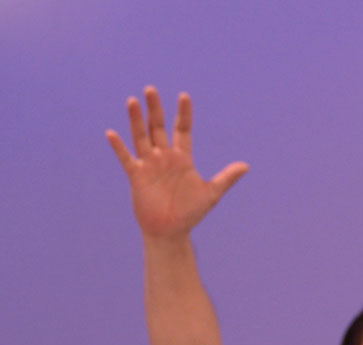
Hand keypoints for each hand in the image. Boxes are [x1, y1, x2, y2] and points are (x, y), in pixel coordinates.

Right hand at [106, 87, 249, 239]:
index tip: (184, 96)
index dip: (183, 114)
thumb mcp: (211, 193)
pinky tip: (112, 133)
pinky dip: (119, 147)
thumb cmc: (191, 212)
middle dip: (155, 109)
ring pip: (141, 137)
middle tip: (150, 89)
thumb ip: (226, 178)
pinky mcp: (136, 176)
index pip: (182, 130)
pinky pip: (126, 158)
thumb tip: (246, 166)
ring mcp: (149, 165)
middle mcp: (164, 157)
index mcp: (183, 158)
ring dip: (136, 120)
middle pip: (158, 127)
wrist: (171, 231)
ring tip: (132, 101)